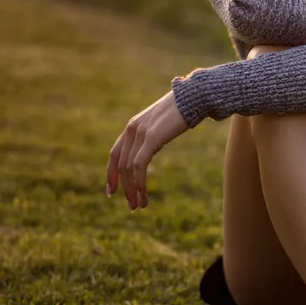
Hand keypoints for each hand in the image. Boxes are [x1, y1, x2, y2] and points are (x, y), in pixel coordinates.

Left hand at [106, 89, 188, 210]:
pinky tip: (144, 195)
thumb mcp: (162, 125)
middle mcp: (131, 130)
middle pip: (121, 166)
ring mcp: (140, 133)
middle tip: (132, 207)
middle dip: (125, 188)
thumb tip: (153, 146)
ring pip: (129, 169)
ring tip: (140, 205)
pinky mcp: (151, 138)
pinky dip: (139, 183)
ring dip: (133, 190)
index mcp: (132, 127)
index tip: (111, 192)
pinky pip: (139, 166)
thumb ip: (153, 135)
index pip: (115, 154)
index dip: (111, 175)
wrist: (193, 97)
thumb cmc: (183, 111)